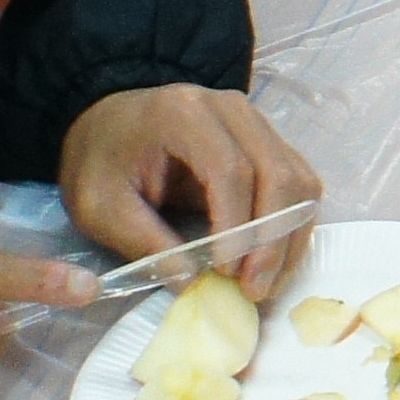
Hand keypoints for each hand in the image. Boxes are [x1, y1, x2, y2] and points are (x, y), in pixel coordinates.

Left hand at [57, 83, 321, 300]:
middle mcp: (231, 109)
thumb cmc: (100, 162)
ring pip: (299, 180)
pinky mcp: (269, 141)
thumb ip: (144, 243)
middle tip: (254, 290)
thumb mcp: (101, 206)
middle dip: (272, 240)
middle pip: (276, 173)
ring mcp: (256, 122)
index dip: (236, 226)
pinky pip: (299, 184)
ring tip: (266, 283)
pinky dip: (294, 227)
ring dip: (290, 238)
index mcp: (183, 114)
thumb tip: (193, 284)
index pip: (229, 169)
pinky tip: (274, 262)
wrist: (107, 122)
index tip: (227, 274)